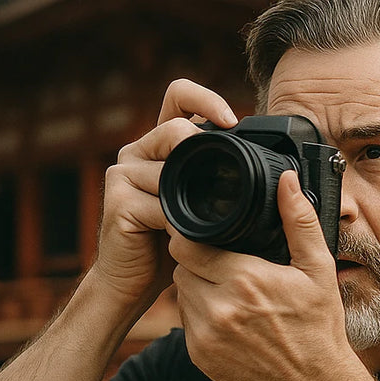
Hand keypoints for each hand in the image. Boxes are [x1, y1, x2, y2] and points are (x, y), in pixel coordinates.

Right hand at [90, 79, 237, 313]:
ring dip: (193, 201)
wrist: (129, 283)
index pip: (178, 97)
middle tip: (224, 188)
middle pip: (175, 129)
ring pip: (169, 169)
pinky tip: (185, 240)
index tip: (234, 121)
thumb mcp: (198, 209)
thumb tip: (263, 176)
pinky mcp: (117, 201)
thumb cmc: (166, 247)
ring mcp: (123, 174)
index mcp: (158, 147)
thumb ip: (213, 185)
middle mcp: (136, 153)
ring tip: (202, 225)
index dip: (206, 98)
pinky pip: (159, 205)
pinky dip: (179, 225)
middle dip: (204, 155)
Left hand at [169, 170, 359, 380]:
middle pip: (182, 267)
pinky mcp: (199, 357)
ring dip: (197, 288)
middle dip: (198, 261)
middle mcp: (218, 308)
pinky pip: (186, 323)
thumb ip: (299, 222)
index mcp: (244, 279)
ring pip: (181, 294)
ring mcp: (205, 336)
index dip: (193, 236)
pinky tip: (228, 319)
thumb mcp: (318, 271)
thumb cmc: (318, 329)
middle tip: (224, 264)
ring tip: (228, 291)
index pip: (187, 244)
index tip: (207, 236)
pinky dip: (200, 317)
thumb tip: (287, 180)